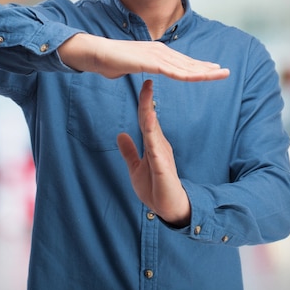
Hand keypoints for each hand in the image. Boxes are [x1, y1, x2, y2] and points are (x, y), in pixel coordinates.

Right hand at [59, 33, 228, 80]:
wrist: (97, 53)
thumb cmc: (110, 61)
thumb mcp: (130, 67)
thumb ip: (140, 69)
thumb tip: (140, 75)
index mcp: (156, 52)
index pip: (181, 62)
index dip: (197, 66)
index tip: (212, 70)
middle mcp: (160, 51)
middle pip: (187, 62)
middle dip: (207, 68)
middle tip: (225, 72)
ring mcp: (156, 55)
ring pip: (184, 67)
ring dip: (204, 71)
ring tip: (220, 74)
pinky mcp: (150, 61)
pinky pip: (173, 71)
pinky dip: (188, 75)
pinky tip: (199, 78)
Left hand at [117, 79, 190, 225]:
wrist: (168, 207)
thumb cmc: (155, 188)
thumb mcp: (135, 167)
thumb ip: (129, 151)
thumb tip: (120, 134)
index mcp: (153, 144)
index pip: (146, 119)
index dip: (144, 103)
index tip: (144, 86)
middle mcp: (158, 145)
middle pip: (150, 118)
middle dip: (147, 100)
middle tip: (147, 81)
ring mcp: (161, 153)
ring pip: (153, 128)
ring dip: (149, 111)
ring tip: (147, 93)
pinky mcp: (162, 164)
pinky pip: (154, 145)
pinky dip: (151, 132)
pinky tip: (149, 119)